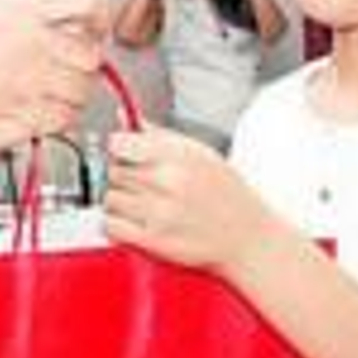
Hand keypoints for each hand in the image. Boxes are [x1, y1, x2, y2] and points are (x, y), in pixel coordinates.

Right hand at [0, 0, 110, 154]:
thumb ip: (12, 7)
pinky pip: (64, 119)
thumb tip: (33, 3)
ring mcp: (33, 83)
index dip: (98, 15)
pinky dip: (58, 119)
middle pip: (91, 54)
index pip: (87, 1)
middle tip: (65, 67)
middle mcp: (34, 46)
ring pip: (82, 91)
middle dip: (82, 64)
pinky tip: (40, 112)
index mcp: (24, 12)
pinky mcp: (26, 117)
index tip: (95, 25)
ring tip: (48, 92)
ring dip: (71, 94)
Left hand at [101, 123, 291, 276]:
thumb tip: (123, 116)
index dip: (117, 148)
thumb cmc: (225, 193)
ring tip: (138, 202)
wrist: (248, 237)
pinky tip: (131, 220)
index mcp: (179, 155)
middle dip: (119, 174)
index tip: (123, 153)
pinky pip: (111, 225)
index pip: (119, 143)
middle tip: (137, 180)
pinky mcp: (154, 240)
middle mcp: (168, 182)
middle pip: (112, 170)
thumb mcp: (199, 153)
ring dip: (117, 200)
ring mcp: (160, 212)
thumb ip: (157, 135)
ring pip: (108, 197)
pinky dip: (114, 222)